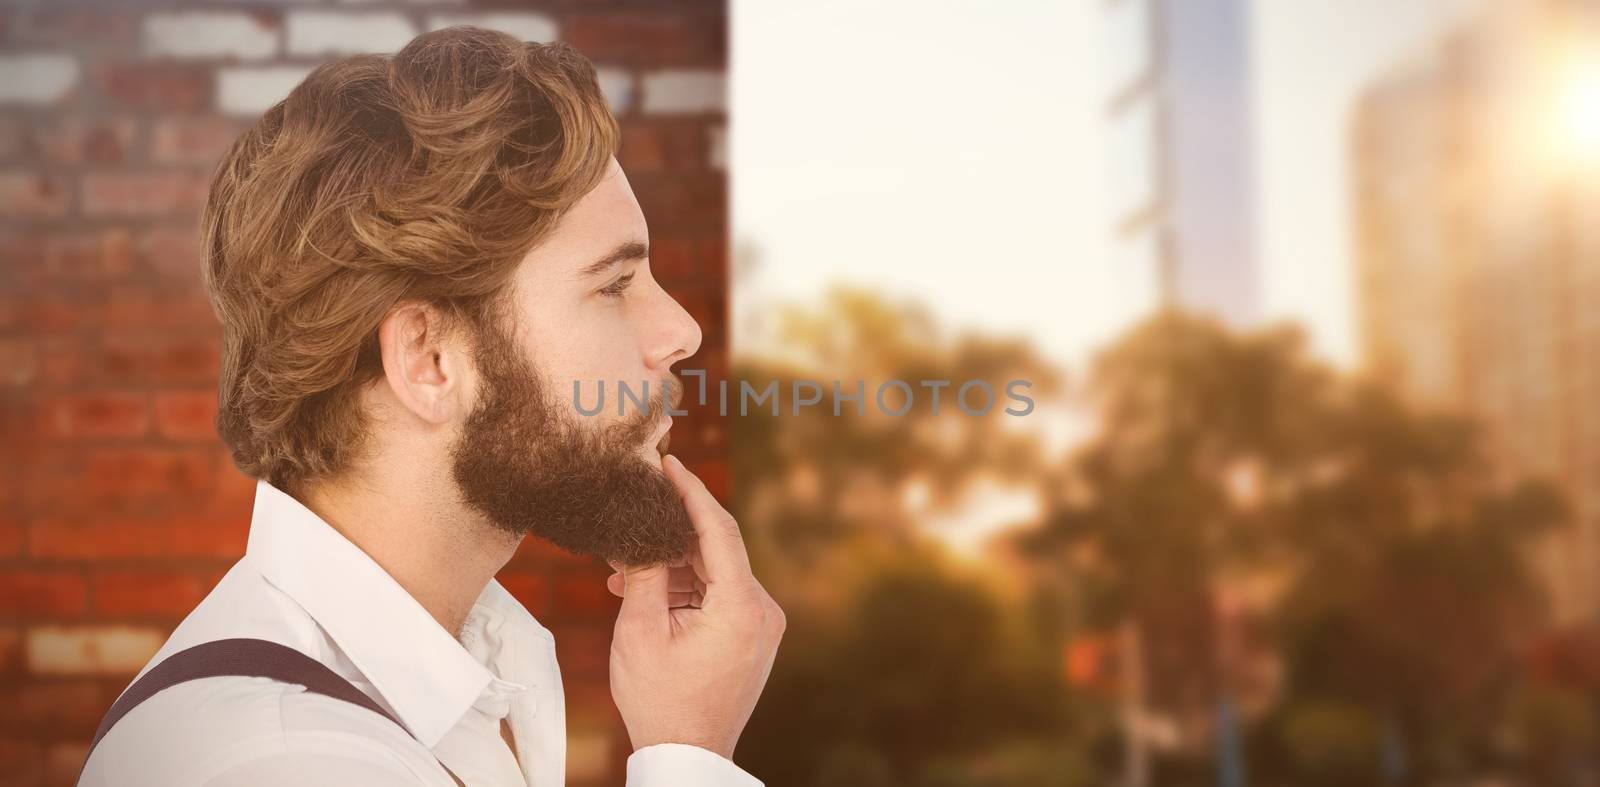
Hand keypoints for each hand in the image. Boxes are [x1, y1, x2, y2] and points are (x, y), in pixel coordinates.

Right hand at [607, 454, 785, 760]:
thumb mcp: (640, 632)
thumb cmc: (661, 701)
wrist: (688, 756)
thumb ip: (644, 574)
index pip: (718, 529)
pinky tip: (646, 594)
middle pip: (716, 549)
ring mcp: (762, 624)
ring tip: (622, 574)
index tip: (669, 462)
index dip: (691, 491)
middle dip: (669, 535)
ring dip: (672, 568)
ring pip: (714, 572)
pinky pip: (719, 595)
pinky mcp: (753, 635)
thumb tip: (643, 531)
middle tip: (628, 522)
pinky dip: (686, 589)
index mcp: (741, 606)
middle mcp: (763, 609)